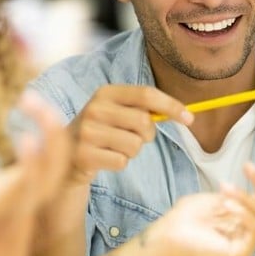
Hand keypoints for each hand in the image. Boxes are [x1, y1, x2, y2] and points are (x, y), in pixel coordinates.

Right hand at [0, 91, 70, 223]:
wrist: (7, 216)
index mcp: (22, 194)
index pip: (33, 178)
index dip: (32, 159)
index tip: (25, 136)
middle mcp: (44, 184)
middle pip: (56, 158)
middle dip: (48, 128)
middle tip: (28, 101)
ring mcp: (54, 174)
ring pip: (62, 144)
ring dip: (50, 118)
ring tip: (28, 96)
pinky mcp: (57, 162)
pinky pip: (61, 138)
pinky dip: (51, 118)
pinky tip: (35, 100)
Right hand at [67, 85, 191, 184]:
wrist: (65, 155)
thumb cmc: (102, 132)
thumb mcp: (117, 112)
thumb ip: (144, 109)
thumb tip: (185, 114)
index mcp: (106, 92)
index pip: (146, 94)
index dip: (171, 105)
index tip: (190, 118)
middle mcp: (94, 108)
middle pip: (144, 122)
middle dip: (147, 135)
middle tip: (133, 137)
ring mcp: (87, 131)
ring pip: (134, 145)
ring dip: (131, 151)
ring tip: (114, 148)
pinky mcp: (84, 154)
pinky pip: (121, 161)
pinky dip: (119, 163)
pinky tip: (105, 159)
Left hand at [152, 163, 254, 255]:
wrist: (170, 231)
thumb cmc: (188, 214)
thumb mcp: (219, 197)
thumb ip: (241, 195)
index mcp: (245, 219)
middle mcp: (249, 233)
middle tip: (249, 167)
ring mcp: (246, 245)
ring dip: (244, 198)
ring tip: (225, 189)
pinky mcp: (241, 254)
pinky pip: (253, 228)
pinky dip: (242, 213)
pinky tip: (227, 207)